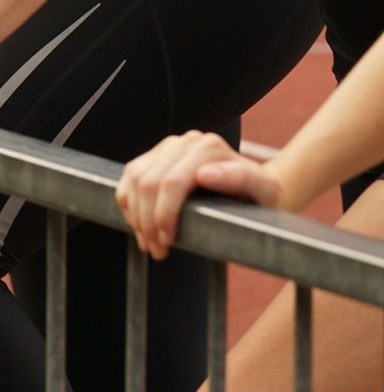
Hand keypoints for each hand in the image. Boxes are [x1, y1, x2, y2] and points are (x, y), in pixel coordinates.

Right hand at [116, 131, 284, 260]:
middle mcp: (187, 141)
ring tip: (148, 241)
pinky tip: (140, 224)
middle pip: (148, 181)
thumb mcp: (263, 191)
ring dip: (135, 215)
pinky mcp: (158, 155)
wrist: (255, 189)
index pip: (170, 181)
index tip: (167, 242)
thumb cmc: (262, 196)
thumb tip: (203, 174)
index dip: (163, 215)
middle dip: (147, 221)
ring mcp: (170, 146)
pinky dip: (129, 202)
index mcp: (208, 147)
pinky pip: (130, 175)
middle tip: (156, 250)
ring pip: (135, 178)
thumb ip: (239, 179)